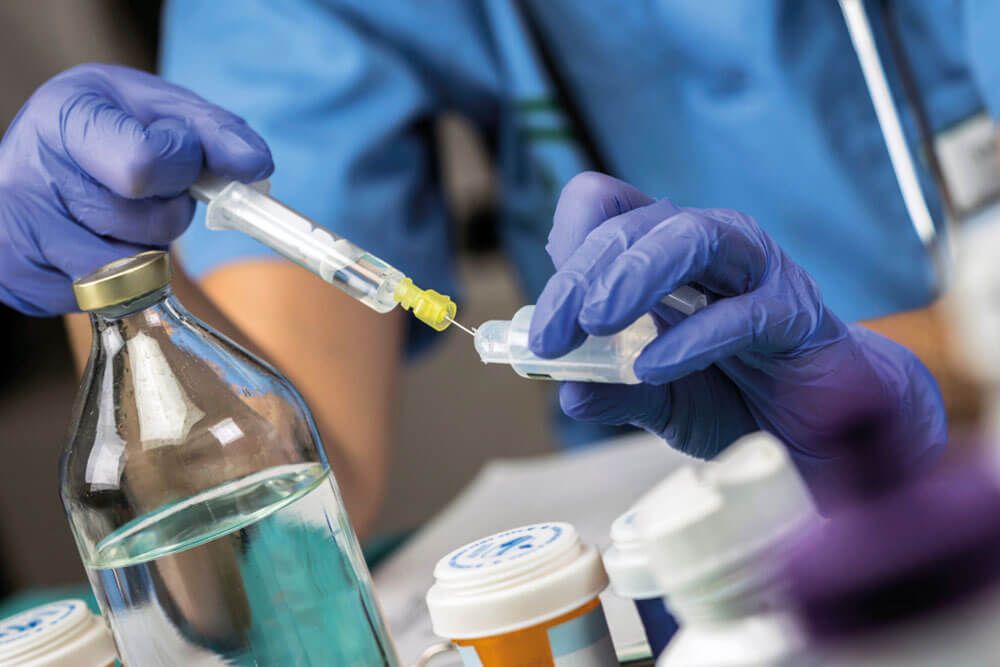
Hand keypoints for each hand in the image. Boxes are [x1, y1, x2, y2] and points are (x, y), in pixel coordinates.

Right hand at [0, 63, 272, 315]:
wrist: (43, 159)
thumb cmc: (110, 128)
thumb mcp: (158, 107)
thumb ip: (213, 130)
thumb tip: (255, 165)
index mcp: (64, 118)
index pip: (144, 165)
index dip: (181, 168)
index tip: (179, 155)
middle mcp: (26, 175)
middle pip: (149, 225)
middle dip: (168, 214)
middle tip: (143, 191)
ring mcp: (18, 233)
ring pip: (133, 271)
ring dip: (145, 250)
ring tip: (116, 216)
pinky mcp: (20, 280)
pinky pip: (107, 298)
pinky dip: (118, 277)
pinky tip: (91, 241)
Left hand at [530, 172, 945, 487]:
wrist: (817, 430)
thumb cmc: (735, 397)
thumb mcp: (657, 401)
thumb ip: (615, 392)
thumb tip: (568, 392)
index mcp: (661, 254)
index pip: (605, 206)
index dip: (569, 243)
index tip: (545, 313)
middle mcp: (705, 245)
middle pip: (632, 224)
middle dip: (581, 278)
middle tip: (550, 336)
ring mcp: (754, 269)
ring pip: (690, 237)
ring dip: (633, 277)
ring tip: (595, 323)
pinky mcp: (795, 309)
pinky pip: (742, 311)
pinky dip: (692, 339)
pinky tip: (654, 368)